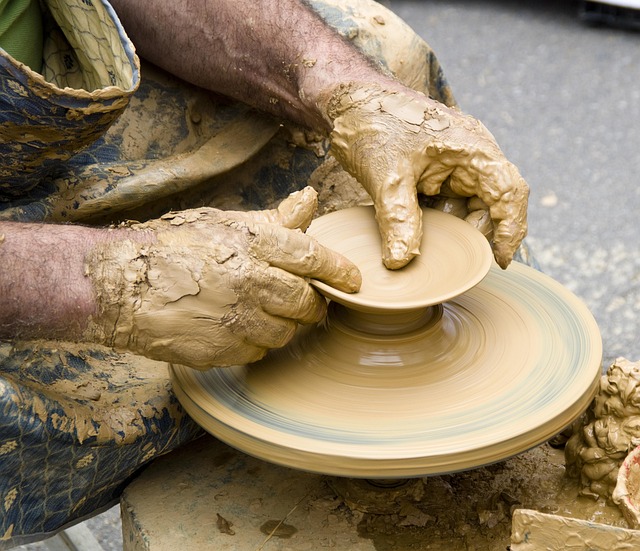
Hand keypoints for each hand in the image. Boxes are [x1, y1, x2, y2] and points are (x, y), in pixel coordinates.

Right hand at [84, 187, 360, 369]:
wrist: (121, 285)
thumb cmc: (174, 248)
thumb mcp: (225, 223)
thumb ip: (275, 219)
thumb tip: (310, 200)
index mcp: (255, 245)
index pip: (314, 259)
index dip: (340, 271)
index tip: (354, 282)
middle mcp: (252, 283)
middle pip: (306, 303)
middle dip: (313, 305)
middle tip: (305, 302)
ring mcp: (237, 321)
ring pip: (286, 333)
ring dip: (282, 325)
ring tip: (259, 311)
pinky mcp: (222, 351)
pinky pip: (258, 353)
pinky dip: (255, 343)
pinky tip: (235, 327)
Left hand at [325, 83, 528, 268]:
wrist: (349, 102)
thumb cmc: (373, 124)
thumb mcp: (386, 175)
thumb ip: (398, 218)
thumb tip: (402, 261)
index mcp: (472, 148)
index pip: (510, 191)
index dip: (511, 228)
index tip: (501, 260)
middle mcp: (472, 155)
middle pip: (492, 204)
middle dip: (475, 233)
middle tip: (452, 256)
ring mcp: (456, 163)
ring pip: (470, 206)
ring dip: (455, 228)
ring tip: (433, 246)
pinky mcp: (438, 171)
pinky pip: (449, 202)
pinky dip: (440, 220)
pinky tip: (422, 233)